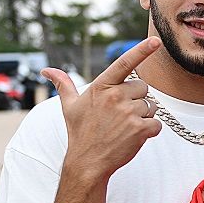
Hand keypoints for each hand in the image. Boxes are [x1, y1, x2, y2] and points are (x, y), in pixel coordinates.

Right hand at [44, 37, 162, 181]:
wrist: (87, 161)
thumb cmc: (80, 132)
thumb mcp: (69, 106)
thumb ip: (63, 84)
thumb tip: (47, 71)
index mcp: (101, 87)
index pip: (124, 63)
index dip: (141, 51)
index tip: (156, 41)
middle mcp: (115, 97)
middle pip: (142, 88)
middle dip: (136, 99)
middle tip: (120, 115)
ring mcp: (128, 113)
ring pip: (151, 106)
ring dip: (143, 116)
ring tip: (124, 127)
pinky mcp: (140, 129)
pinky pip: (156, 124)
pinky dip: (150, 131)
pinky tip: (133, 136)